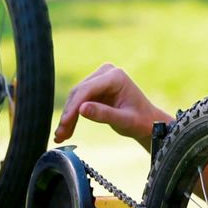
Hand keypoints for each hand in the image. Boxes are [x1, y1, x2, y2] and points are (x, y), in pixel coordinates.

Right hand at [54, 63, 172, 149]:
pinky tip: (66, 129)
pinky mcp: (95, 86)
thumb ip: (104, 114)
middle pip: (79, 93)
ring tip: (61, 135)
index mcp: (116, 77)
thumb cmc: (140, 121)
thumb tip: (81, 109)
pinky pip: (79, 100)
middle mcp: (106, 73)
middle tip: (60, 134)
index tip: (64, 123)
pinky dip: (72, 115)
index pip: (88, 89)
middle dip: (69, 114)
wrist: (147, 121)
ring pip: (76, 97)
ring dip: (68, 116)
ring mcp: (100, 78)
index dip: (74, 107)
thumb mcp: (124, 121)